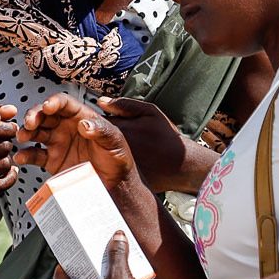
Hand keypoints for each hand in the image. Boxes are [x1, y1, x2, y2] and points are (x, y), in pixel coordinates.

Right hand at [0, 103, 19, 197]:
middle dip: (7, 144)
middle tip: (2, 144)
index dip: (7, 128)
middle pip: (3, 146)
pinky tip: (8, 171)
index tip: (10, 128)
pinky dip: (10, 177)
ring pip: (4, 164)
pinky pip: (2, 183)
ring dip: (7, 161)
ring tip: (0, 158)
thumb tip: (11, 110)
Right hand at [14, 93, 135, 190]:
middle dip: (34, 115)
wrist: (114, 186)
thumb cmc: (118, 159)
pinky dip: (25, 155)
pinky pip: (35, 155)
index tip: (48, 106)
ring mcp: (57, 143)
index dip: (54, 102)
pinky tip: (21, 156)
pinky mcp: (51, 161)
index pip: (64, 103)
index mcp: (81, 117)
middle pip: (45, 114)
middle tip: (30, 122)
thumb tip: (85, 124)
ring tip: (22, 136)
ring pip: (36, 131)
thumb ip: (102, 130)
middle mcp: (66, 127)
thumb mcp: (115, 141)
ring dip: (26, 131)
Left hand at [98, 97, 215, 192]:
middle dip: (98, 134)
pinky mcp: (123, 176)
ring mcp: (119, 163)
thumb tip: (101, 101)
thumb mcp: (150, 112)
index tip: (104, 121)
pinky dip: (110, 162)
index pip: (97, 122)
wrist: (182, 165)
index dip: (98, 120)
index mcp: (122, 130)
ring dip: (102, 148)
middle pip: (97, 138)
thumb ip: (125, 105)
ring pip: (101, 152)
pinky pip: (109, 166)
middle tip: (110, 134)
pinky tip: (119, 159)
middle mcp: (117, 148)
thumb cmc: (167, 136)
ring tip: (118, 146)